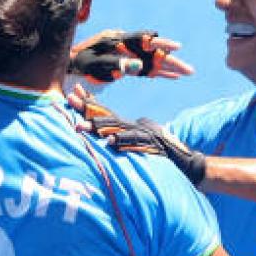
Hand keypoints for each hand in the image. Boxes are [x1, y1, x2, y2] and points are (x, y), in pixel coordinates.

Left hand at [69, 30, 193, 82]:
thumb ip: (115, 64)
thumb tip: (136, 67)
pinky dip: (158, 73)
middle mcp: (125, 45)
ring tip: (186, 73)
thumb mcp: (94, 63)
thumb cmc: (78, 62)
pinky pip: (145, 69)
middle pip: (152, 51)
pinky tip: (172, 77)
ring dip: (168, 67)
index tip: (176, 47)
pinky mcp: (125, 65)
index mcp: (118, 39)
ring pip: (151, 60)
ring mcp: (126, 54)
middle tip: (189, 70)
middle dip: (171, 60)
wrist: (68, 63)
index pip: (144, 39)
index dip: (160, 43)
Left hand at [81, 109, 206, 185]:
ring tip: (82, 125)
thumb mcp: (143, 141)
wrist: (187, 162)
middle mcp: (135, 127)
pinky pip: (134, 144)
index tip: (73, 92)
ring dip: (99, 127)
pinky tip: (110, 143)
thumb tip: (111, 138)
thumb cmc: (163, 154)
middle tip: (69, 100)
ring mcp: (143, 135)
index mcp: (130, 126)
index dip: (89, 102)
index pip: (106, 112)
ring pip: (117, 129)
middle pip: (106, 116)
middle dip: (87, 109)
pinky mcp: (152, 146)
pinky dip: (122, 143)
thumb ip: (128, 136)